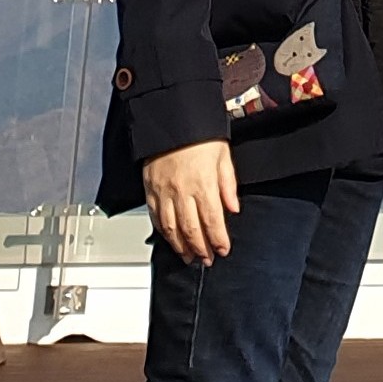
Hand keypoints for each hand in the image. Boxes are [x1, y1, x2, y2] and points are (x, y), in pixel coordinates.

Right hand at [143, 138, 238, 267]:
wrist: (171, 121)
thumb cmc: (199, 136)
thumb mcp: (223, 157)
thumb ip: (228, 185)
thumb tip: (233, 209)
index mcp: (203, 183)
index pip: (213, 220)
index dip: (217, 239)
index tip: (223, 250)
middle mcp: (182, 191)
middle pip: (191, 229)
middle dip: (200, 248)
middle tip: (206, 260)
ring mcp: (163, 192)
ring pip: (171, 228)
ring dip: (180, 246)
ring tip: (189, 257)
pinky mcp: (149, 189)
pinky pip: (155, 217)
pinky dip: (163, 232)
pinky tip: (170, 239)